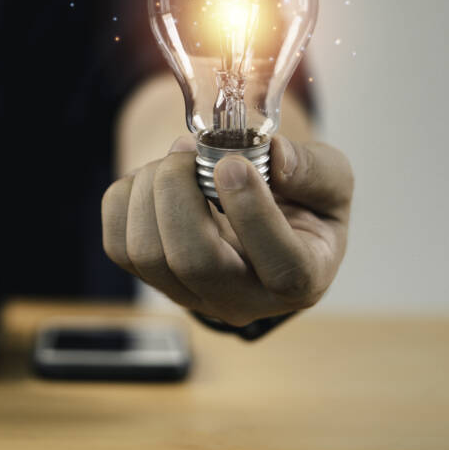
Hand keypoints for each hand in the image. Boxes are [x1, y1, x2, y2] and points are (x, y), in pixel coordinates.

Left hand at [101, 135, 352, 325]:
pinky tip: (155, 179)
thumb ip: (315, 169)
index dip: (253, 215)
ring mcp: (192, 295)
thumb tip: (275, 159)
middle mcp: (243, 299)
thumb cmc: (300, 198)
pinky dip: (126, 198)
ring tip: (177, 159)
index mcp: (302, 278)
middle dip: (179, 192)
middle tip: (188, 149)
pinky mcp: (151, 280)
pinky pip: (118, 244)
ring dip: (151, 189)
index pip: (281, 268)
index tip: (233, 164)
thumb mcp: (330, 180)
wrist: (261, 212)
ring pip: (147, 254)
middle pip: (194, 262)